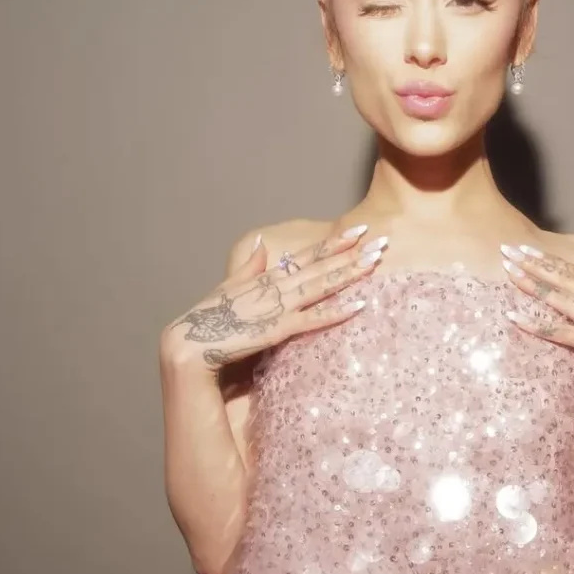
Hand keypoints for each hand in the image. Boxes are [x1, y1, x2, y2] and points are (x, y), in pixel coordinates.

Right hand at [160, 227, 385, 373]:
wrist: (189, 344)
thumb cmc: (208, 319)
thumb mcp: (229, 287)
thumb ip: (248, 267)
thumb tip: (260, 245)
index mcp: (267, 277)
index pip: (307, 255)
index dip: (334, 242)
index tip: (359, 229)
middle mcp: (276, 287)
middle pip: (322, 266)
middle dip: (353, 253)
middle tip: (384, 241)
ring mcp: (278, 306)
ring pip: (321, 285)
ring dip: (349, 273)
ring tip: (375, 261)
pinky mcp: (277, 328)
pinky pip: (312, 318)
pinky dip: (336, 311)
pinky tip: (359, 304)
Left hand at [501, 245, 573, 440]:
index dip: (552, 260)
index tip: (529, 249)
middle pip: (562, 277)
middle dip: (533, 262)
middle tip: (507, 248)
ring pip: (558, 297)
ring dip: (531, 283)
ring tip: (507, 269)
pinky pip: (560, 332)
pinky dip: (535, 324)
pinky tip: (513, 317)